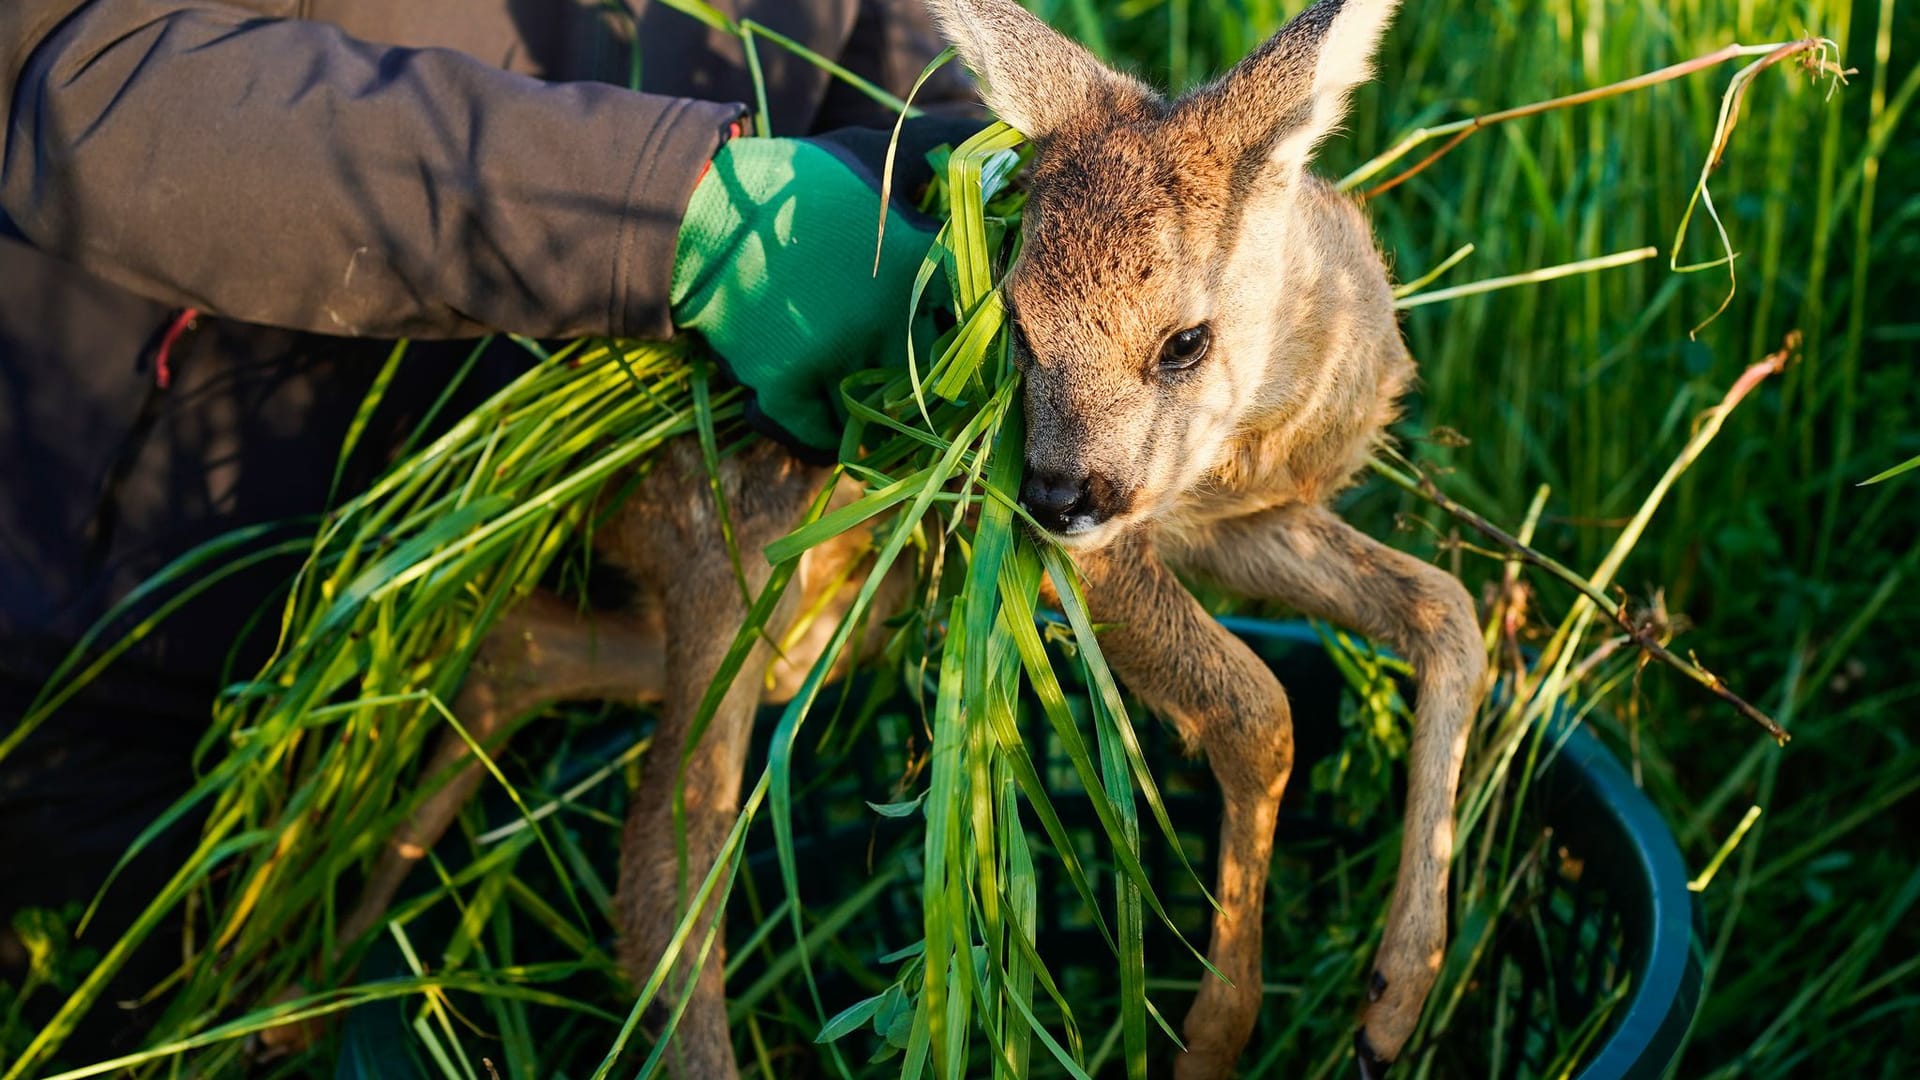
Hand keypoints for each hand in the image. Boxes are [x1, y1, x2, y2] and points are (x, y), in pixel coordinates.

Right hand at [669, 117, 984, 453]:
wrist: (701, 213)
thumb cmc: (794, 181)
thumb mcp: (872, 151)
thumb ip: (937, 148)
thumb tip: (995, 141)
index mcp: (920, 265)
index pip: (980, 316)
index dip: (978, 334)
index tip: (969, 341)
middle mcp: (887, 321)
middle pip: (938, 379)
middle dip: (938, 386)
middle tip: (933, 388)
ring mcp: (836, 360)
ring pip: (882, 415)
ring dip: (883, 418)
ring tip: (883, 412)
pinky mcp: (785, 389)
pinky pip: (820, 439)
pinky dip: (826, 440)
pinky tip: (832, 430)